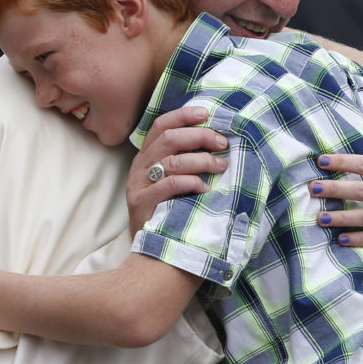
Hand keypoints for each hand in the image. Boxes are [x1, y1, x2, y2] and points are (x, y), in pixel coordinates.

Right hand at [128, 106, 229, 234]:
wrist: (150, 250)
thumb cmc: (170, 208)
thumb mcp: (176, 179)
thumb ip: (187, 158)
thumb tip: (218, 139)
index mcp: (148, 156)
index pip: (161, 125)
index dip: (183, 115)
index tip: (206, 113)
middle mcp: (140, 167)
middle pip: (169, 139)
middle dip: (200, 136)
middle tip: (223, 144)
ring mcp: (139, 185)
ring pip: (172, 161)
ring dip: (201, 160)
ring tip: (221, 166)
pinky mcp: (141, 204)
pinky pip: (169, 185)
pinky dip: (191, 182)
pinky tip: (205, 188)